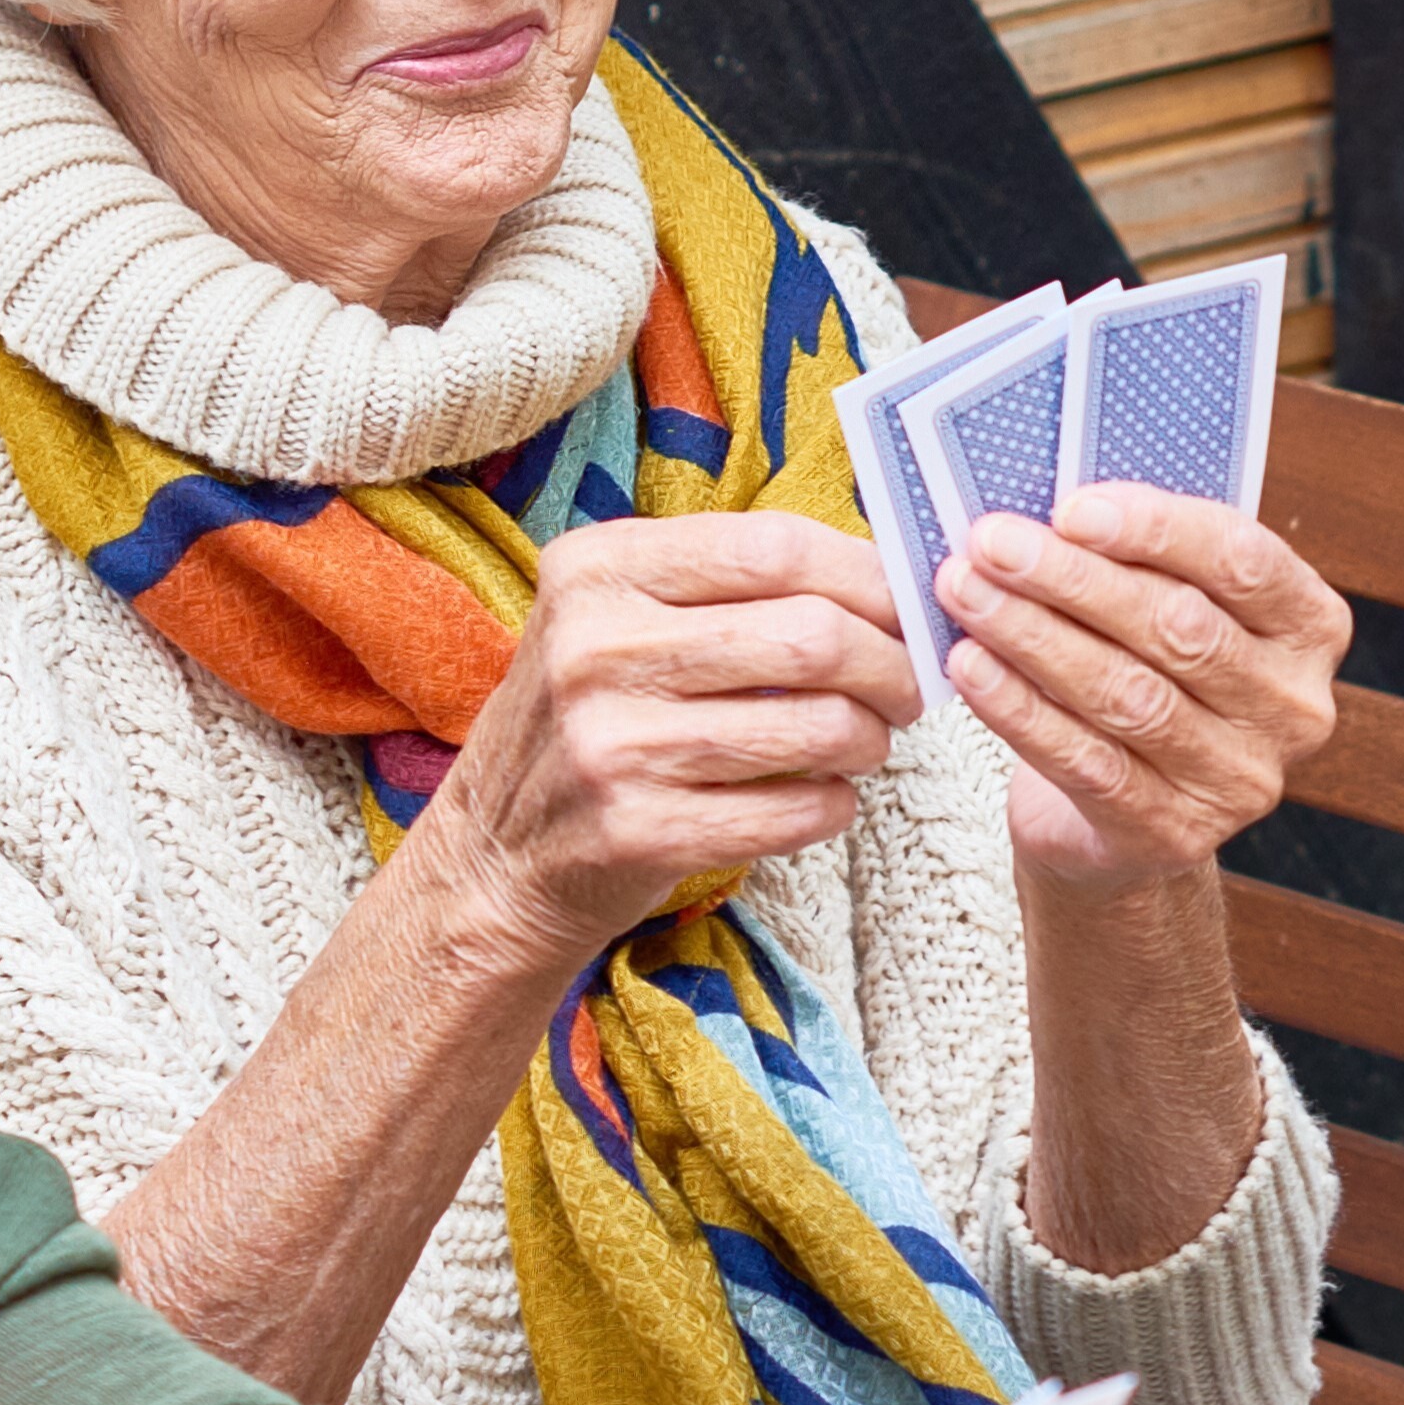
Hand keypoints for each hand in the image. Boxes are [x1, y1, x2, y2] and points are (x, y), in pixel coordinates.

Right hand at [428, 515, 916, 960]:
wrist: (495, 856)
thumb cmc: (592, 721)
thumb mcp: (616, 620)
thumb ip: (724, 584)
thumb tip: (883, 574)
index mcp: (596, 569)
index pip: (774, 547)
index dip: (867, 577)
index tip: (906, 606)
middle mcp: (594, 648)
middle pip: (811, 635)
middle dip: (890, 664)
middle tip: (907, 686)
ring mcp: (611, 744)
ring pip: (816, 726)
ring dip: (870, 738)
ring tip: (867, 742)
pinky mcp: (637, 831)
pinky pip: (792, 812)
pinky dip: (834, 805)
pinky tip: (825, 798)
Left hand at [932, 483, 1347, 888]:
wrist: (1124, 821)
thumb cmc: (1146, 675)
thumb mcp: (1169, 608)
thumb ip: (1143, 559)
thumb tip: (1050, 503)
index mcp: (1310, 626)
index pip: (1244, 561)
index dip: (1157, 529)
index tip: (1070, 507)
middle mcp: (1293, 707)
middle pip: (1177, 627)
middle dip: (1073, 579)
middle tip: (992, 543)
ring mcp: (1241, 780)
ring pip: (1127, 695)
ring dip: (1034, 636)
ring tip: (966, 593)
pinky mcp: (1174, 834)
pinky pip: (1087, 762)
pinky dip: (1020, 708)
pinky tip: (972, 666)